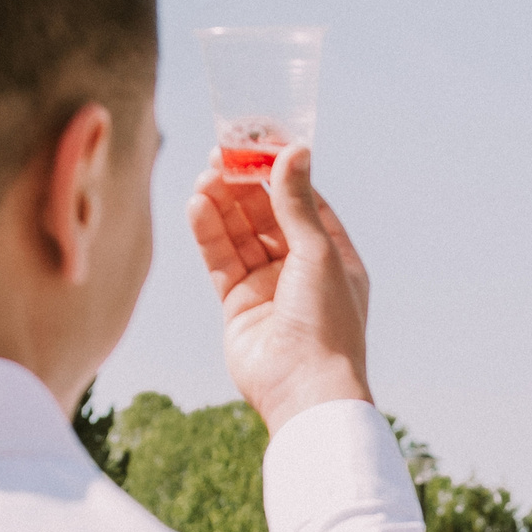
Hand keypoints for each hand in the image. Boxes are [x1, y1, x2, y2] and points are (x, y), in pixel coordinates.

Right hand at [186, 145, 371, 430]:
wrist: (305, 388)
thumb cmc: (326, 323)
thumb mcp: (317, 252)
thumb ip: (297, 202)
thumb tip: (295, 150)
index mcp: (335, 259)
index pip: (304, 204)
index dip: (280, 173)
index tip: (257, 143)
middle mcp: (302, 271)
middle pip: (267, 216)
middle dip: (244, 186)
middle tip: (220, 155)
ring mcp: (268, 288)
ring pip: (240, 236)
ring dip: (222, 206)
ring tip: (205, 177)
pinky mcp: (238, 306)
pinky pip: (221, 261)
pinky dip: (209, 234)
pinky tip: (197, 206)